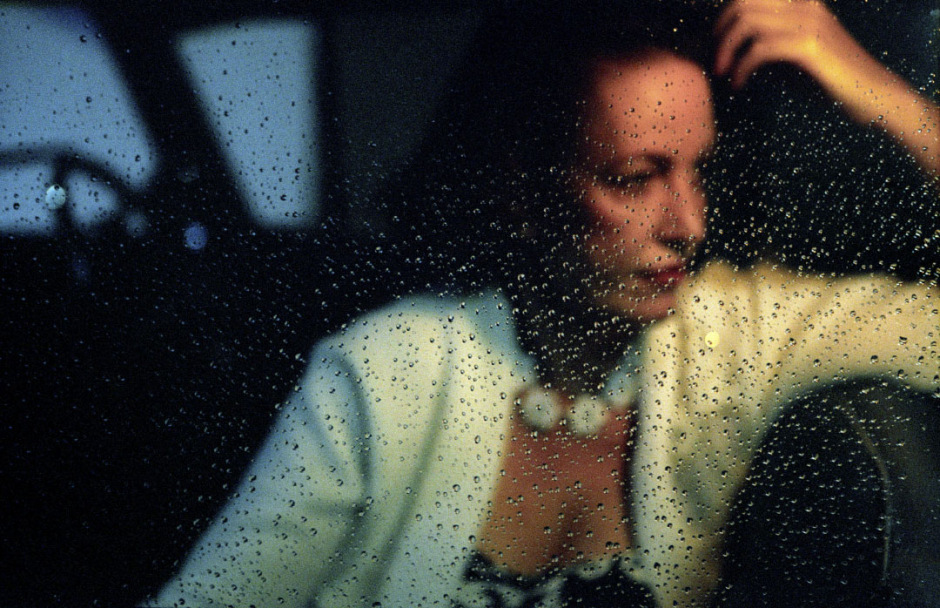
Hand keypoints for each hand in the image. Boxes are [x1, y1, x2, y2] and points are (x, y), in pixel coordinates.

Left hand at [714, 0, 938, 177]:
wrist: (873, 94)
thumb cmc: (829, 79)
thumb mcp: (792, 54)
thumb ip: (766, 43)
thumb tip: (727, 48)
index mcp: (801, 2)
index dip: (726, 13)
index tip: (714, 39)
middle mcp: (804, 5)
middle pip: (743, 2)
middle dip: (720, 31)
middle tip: (716, 59)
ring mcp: (808, 23)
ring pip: (747, 22)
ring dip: (726, 49)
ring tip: (723, 72)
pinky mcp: (809, 46)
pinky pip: (760, 48)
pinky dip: (741, 67)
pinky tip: (739, 84)